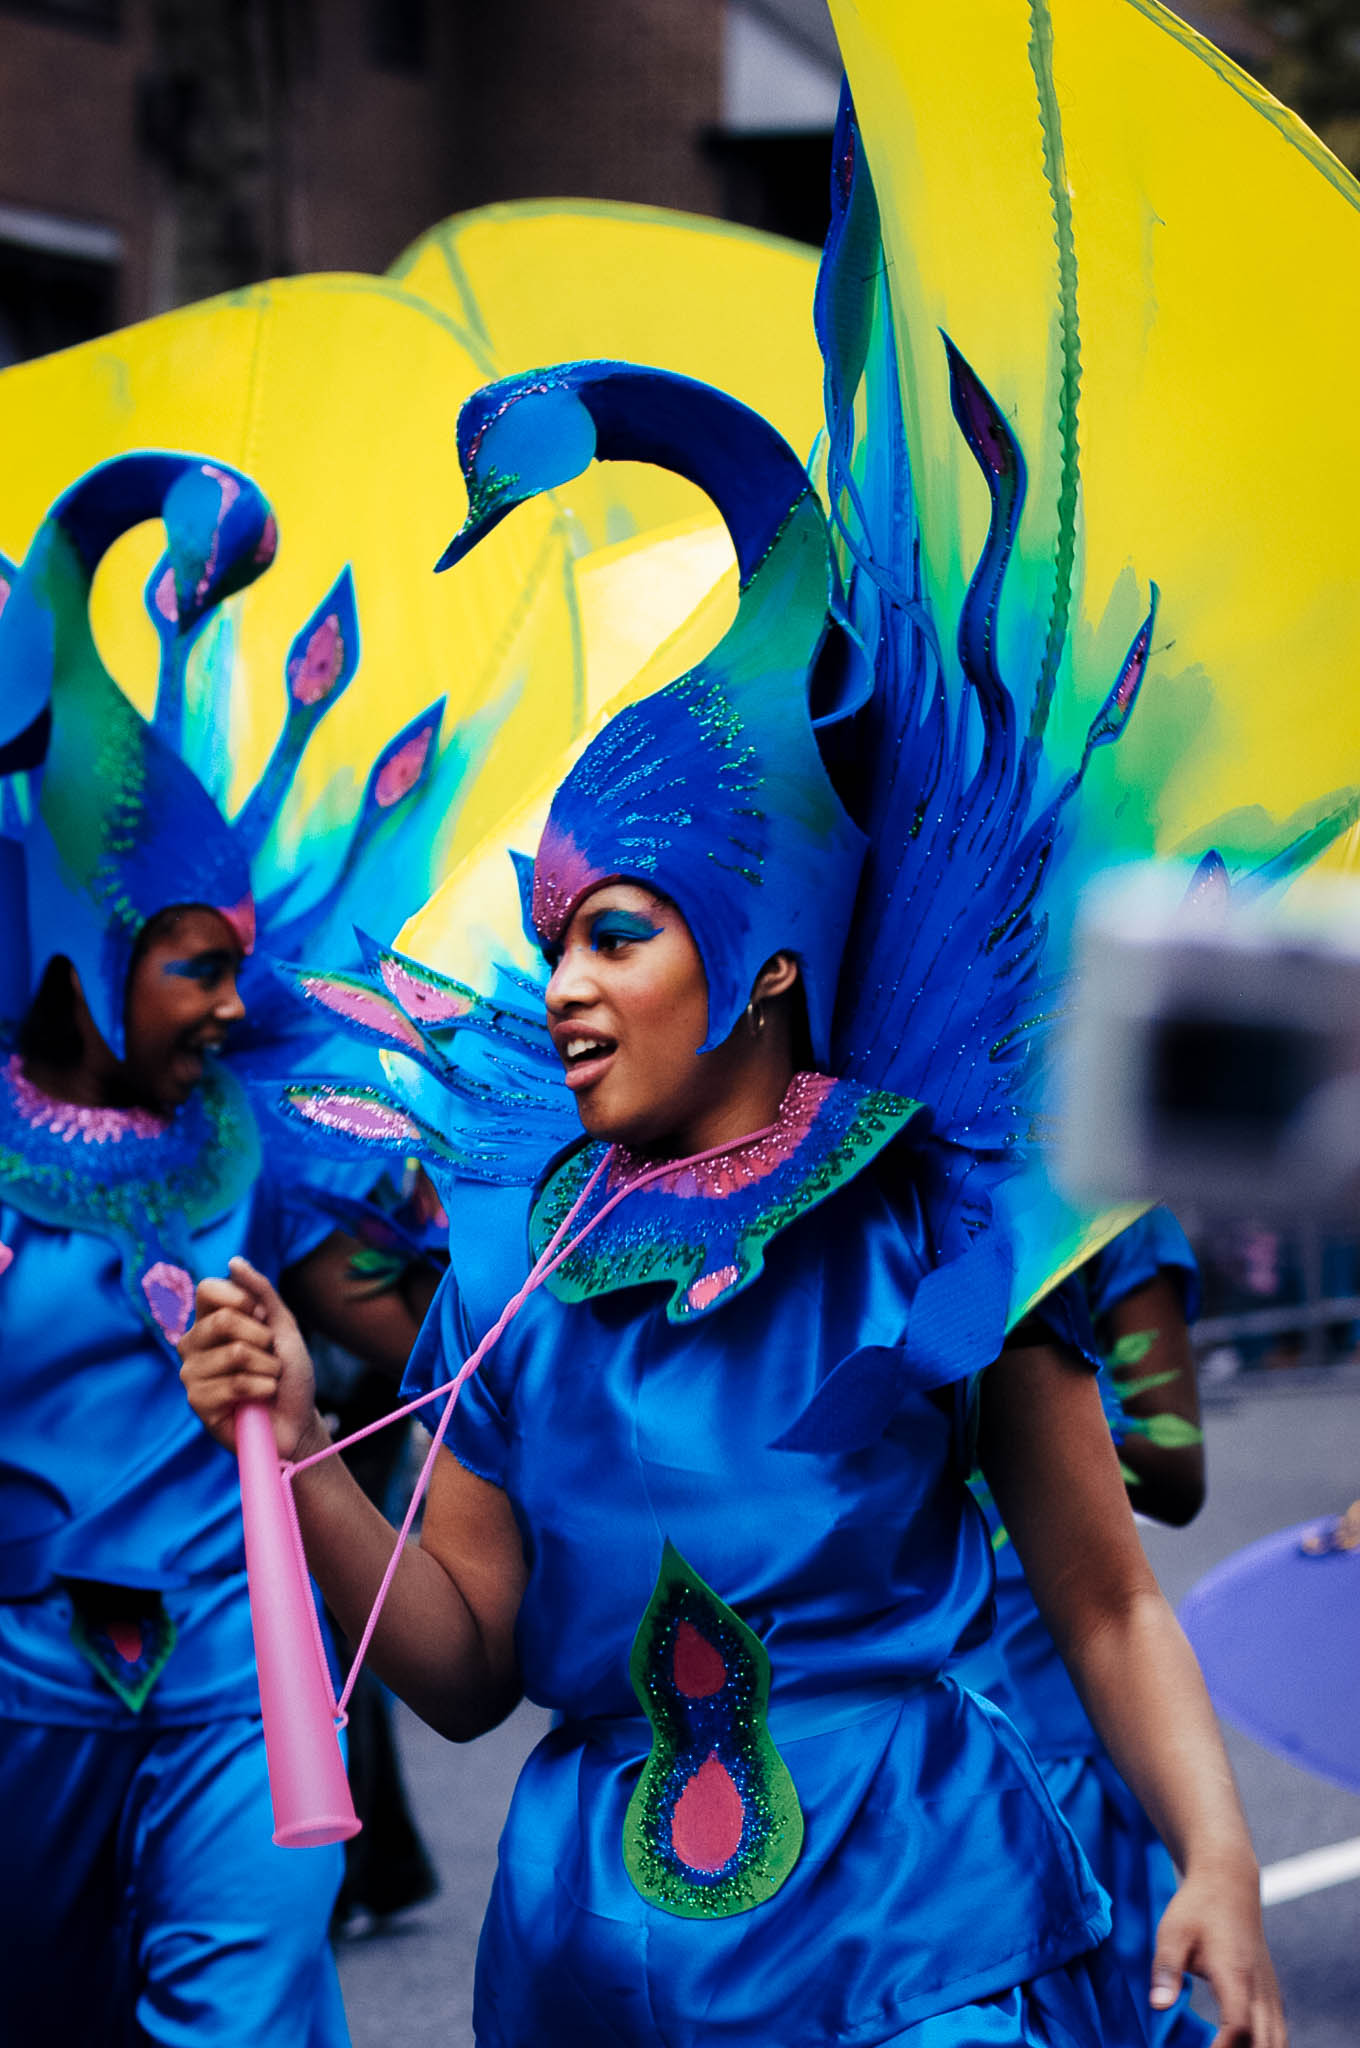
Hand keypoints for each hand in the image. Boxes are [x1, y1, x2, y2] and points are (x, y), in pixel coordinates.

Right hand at [178, 1256, 324, 1460]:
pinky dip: (262, 1389)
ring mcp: (192, 1373)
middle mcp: (193, 1344)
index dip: (242, 1299)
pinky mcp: (197, 1402)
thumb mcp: (282, 1326)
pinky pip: (235, 1384)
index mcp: (209, 1321)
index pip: (207, 1289)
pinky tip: (261, 1398)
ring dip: (268, 1368)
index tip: (262, 1317)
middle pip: (223, 1320)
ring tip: (267, 1380)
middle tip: (270, 1356)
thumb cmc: (288, 1374)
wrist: (297, 1420)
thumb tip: (234, 1261)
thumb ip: (261, 1292)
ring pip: (236, 1354)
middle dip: (263, 1338)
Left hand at [1151, 1861, 1285, 2047]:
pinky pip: (1278, 2035)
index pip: (1239, 2028)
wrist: (1230, 1882)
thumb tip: (1158, 2005)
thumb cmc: (1197, 1907)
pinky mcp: (1271, 1996)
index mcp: (1236, 1975)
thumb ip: (1166, 1968)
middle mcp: (1260, 1990)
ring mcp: (1270, 1995)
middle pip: (1266, 2045)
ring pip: (1278, 2043)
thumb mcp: (1172, 1931)